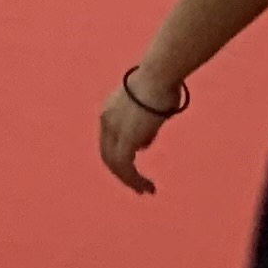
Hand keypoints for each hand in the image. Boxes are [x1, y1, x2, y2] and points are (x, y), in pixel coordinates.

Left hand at [99, 70, 179, 192]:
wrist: (158, 76)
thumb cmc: (161, 86)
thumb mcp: (149, 109)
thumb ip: (143, 127)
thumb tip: (143, 144)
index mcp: (109, 112)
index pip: (108, 141)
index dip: (118, 158)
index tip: (133, 171)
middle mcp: (106, 121)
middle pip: (107, 155)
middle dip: (121, 173)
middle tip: (137, 187)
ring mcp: (114, 129)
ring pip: (115, 164)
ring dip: (130, 180)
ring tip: (145, 191)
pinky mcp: (126, 138)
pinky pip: (126, 166)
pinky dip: (134, 179)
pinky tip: (147, 187)